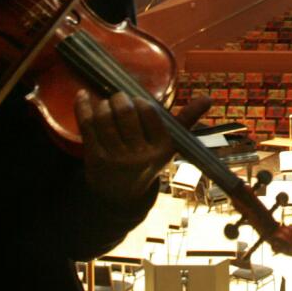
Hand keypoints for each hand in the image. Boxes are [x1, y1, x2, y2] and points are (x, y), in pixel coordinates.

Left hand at [75, 89, 211, 206]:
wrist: (123, 195)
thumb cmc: (149, 160)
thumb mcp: (171, 145)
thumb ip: (186, 120)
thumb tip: (209, 98)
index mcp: (161, 149)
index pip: (150, 112)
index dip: (141, 102)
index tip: (137, 102)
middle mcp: (139, 155)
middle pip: (126, 112)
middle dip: (120, 99)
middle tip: (119, 99)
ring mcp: (116, 158)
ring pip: (105, 118)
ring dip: (103, 104)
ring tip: (105, 104)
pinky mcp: (95, 158)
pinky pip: (87, 125)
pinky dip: (82, 106)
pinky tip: (82, 95)